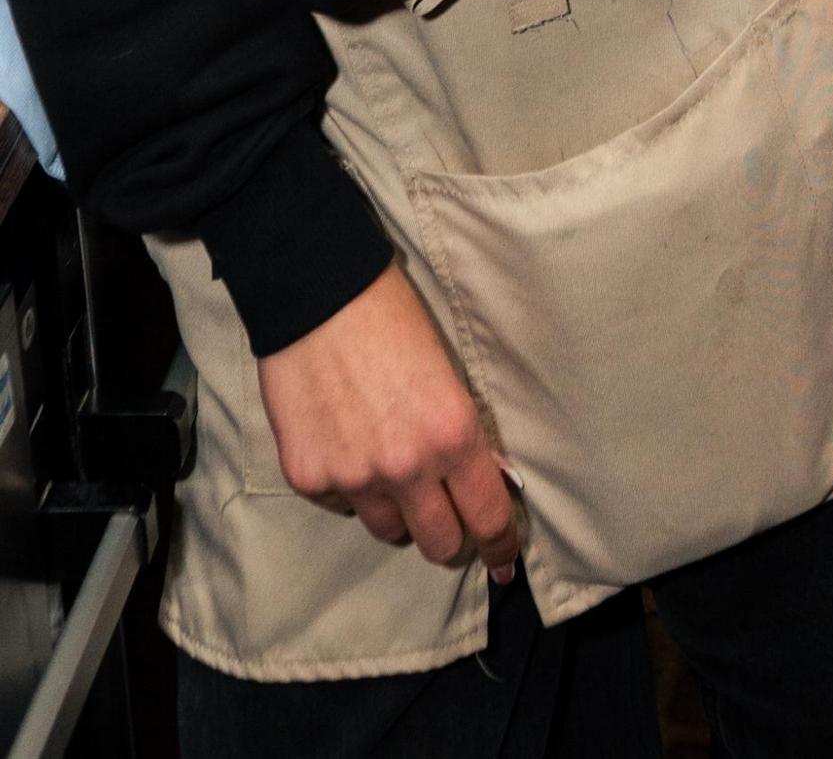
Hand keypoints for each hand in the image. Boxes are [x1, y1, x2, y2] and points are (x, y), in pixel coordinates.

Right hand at [257, 263, 519, 577]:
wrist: (317, 293)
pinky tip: (345, 443)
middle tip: (446, 518)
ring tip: (388, 465)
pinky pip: (340, 506)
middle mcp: (406, 467)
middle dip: (449, 535)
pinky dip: (349, 487)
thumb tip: (476, 479)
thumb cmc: (391, 318)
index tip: (504, 560)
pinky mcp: (308, 478)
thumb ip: (459, 434)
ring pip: (388, 530)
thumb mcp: (448, 373)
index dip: (500, 544)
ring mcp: (353, 478)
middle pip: (439, 544)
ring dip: (396, 509)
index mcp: (453, 434)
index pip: (488, 516)